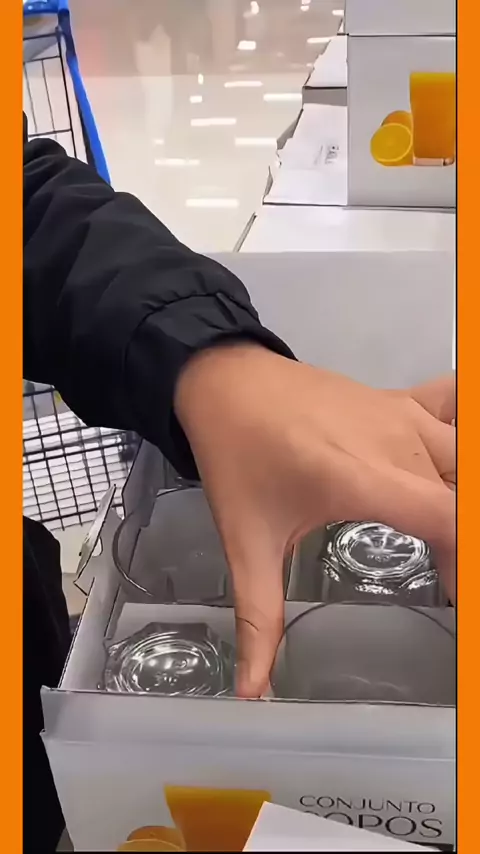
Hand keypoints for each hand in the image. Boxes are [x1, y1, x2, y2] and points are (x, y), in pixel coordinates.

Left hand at [175, 346, 455, 698]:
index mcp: (362, 479)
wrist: (224, 382)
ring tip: (448, 543)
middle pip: (467, 495)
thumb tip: (254, 691)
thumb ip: (258, 619)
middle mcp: (398, 443)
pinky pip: (455, 409)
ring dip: (464, 501)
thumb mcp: (246, 541)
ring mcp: (404, 416)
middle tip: (446, 580)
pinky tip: (455, 465)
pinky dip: (465, 438)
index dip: (467, 565)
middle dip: (465, 546)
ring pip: (465, 457)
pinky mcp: (401, 401)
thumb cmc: (237, 459)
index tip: (456, 599)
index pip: (452, 521)